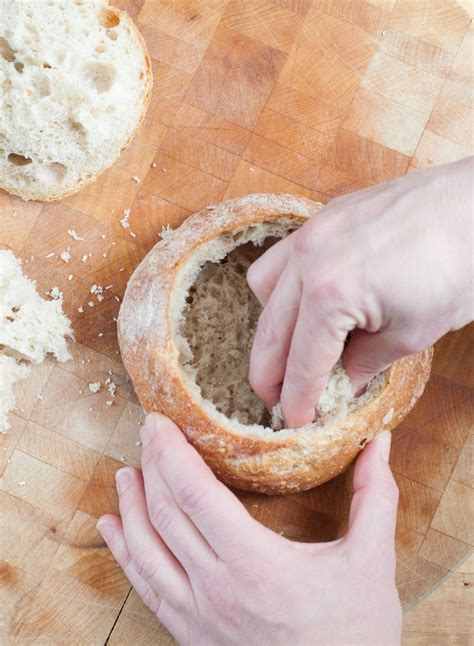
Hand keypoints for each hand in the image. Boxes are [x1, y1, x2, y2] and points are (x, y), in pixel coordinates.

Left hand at [97, 413, 401, 645]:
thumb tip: (378, 442)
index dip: (172, 453)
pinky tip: (111, 530)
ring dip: (130, 507)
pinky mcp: (191, 635)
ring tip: (124, 473)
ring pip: (146, 550)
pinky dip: (123, 554)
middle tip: (147, 432)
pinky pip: (145, 589)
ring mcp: (198, 616)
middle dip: (151, 466)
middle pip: (165, 514)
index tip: (160, 423)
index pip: (196, 495)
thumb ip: (373, 496)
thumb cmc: (355, 634)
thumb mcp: (372, 562)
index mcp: (256, 564)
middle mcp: (217, 589)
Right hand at [247, 157, 473, 426]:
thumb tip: (342, 383)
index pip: (302, 363)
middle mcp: (308, 260)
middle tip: (276, 400)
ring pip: (263, 291)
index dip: (298, 400)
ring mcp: (311, 233)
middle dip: (269, 374)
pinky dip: (282, 287)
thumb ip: (364, 363)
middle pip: (270, 332)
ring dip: (271, 327)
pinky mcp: (322, 218)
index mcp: (330, 294)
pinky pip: (281, 257)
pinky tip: (303, 302)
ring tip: (290, 348)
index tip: (295, 422)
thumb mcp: (412, 334)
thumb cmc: (459, 268)